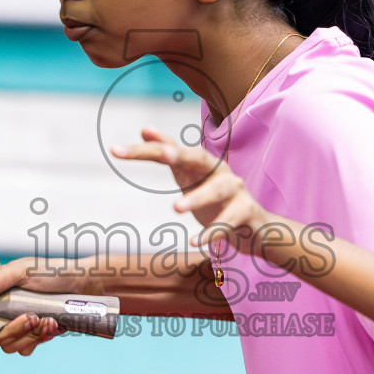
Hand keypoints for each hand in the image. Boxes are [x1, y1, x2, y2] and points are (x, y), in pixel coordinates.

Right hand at [0, 256, 77, 356]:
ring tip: (49, 321)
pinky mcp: (32, 335)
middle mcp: (1, 313)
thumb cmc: (51, 272)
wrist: (82, 284)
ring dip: (31, 336)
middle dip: (17, 330)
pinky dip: (39, 340)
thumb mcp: (19, 271)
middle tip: (34, 317)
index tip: (14, 318)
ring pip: (11, 346)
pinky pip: (26, 349)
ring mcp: (17, 326)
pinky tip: (52, 327)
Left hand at [111, 127, 270, 255]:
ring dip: (197, 198)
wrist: (256, 229)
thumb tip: (145, 130)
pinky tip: (195, 242)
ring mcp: (236, 190)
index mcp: (201, 164)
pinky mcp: (247, 212)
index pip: (170, 150)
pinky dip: (213, 232)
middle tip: (163, 155)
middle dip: (180, 154)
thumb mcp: (191, 179)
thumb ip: (171, 158)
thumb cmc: (217, 204)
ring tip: (176, 208)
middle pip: (197, 157)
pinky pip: (230, 220)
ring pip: (217, 190)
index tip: (117, 150)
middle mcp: (219, 171)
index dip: (146, 148)